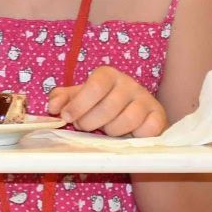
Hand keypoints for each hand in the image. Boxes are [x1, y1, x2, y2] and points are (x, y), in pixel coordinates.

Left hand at [47, 67, 167, 138]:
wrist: (133, 113)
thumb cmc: (101, 103)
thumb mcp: (78, 98)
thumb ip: (61, 99)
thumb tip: (52, 107)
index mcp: (108, 75)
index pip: (95, 86)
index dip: (79, 104)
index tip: (67, 118)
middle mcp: (129, 84)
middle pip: (108, 108)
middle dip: (90, 122)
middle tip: (84, 125)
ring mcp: (146, 99)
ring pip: (126, 122)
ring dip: (111, 131)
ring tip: (106, 129)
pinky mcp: (158, 116)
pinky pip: (146, 130)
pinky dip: (134, 136)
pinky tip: (127, 134)